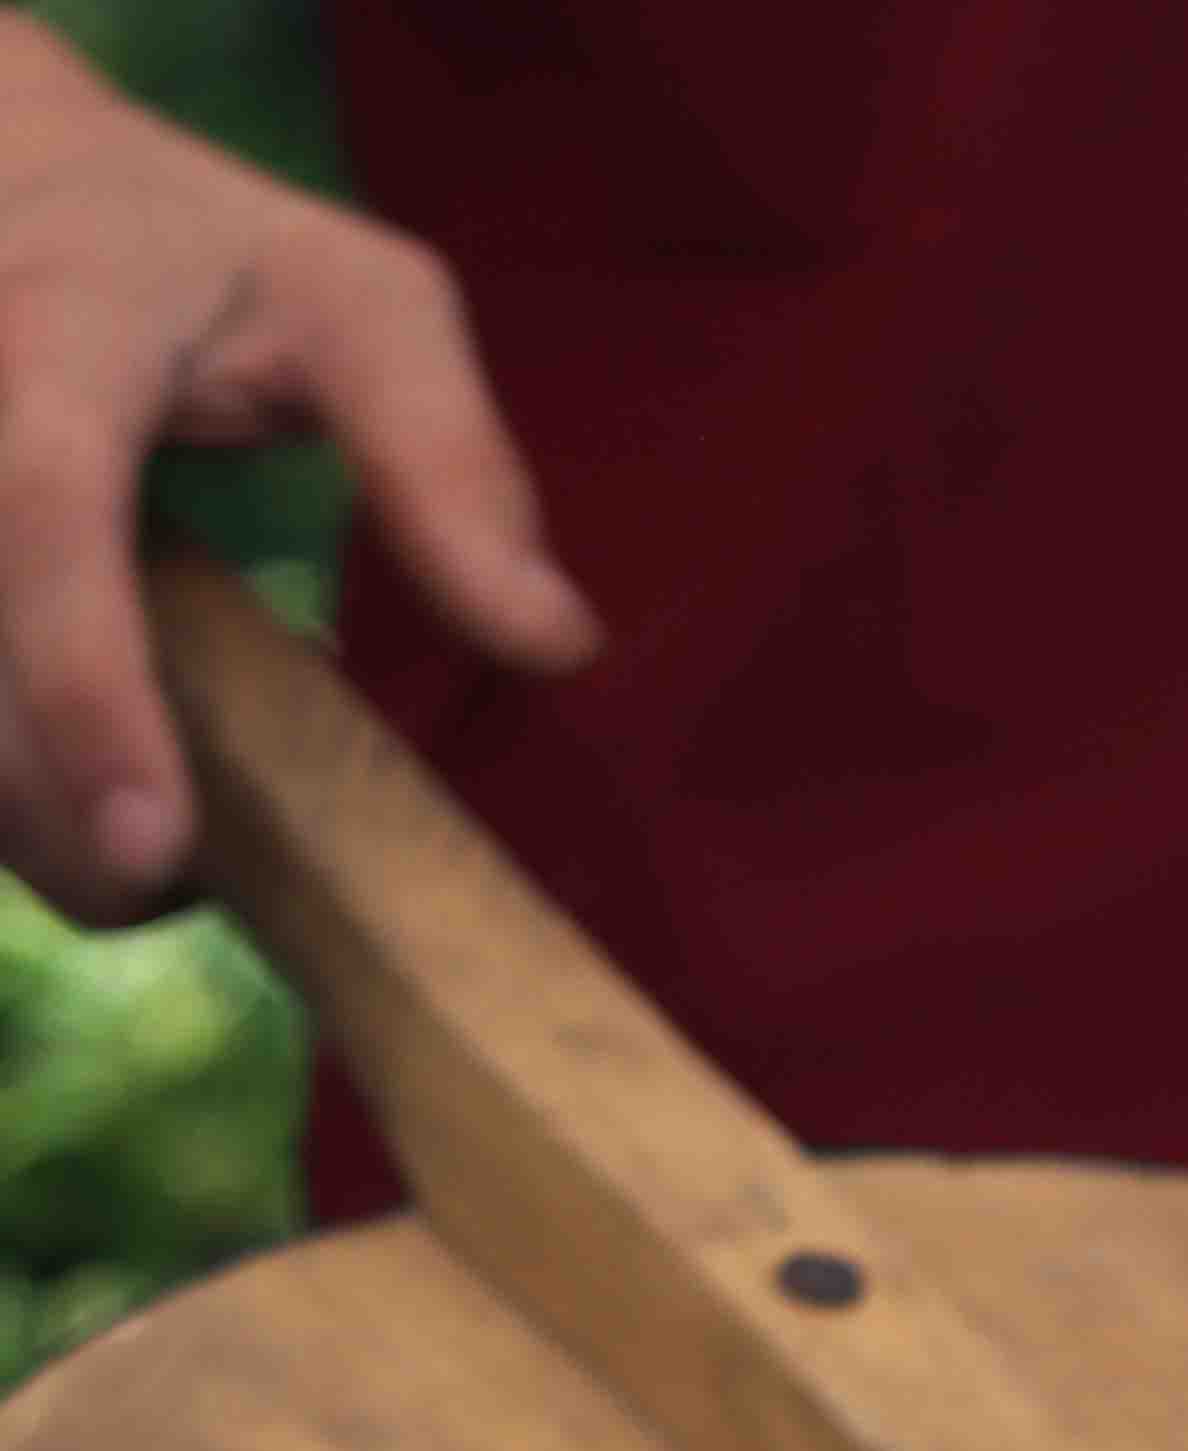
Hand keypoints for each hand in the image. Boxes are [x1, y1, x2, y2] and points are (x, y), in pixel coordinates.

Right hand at [0, 14, 586, 913]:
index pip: (42, 520)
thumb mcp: (354, 300)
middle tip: (160, 890)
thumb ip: (448, 457)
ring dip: (9, 808)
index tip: (156, 848)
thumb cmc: (199, 248)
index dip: (88, 691)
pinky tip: (73, 801)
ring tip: (129, 866)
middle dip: (43, 804)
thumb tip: (557, 642)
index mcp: (52, 339)